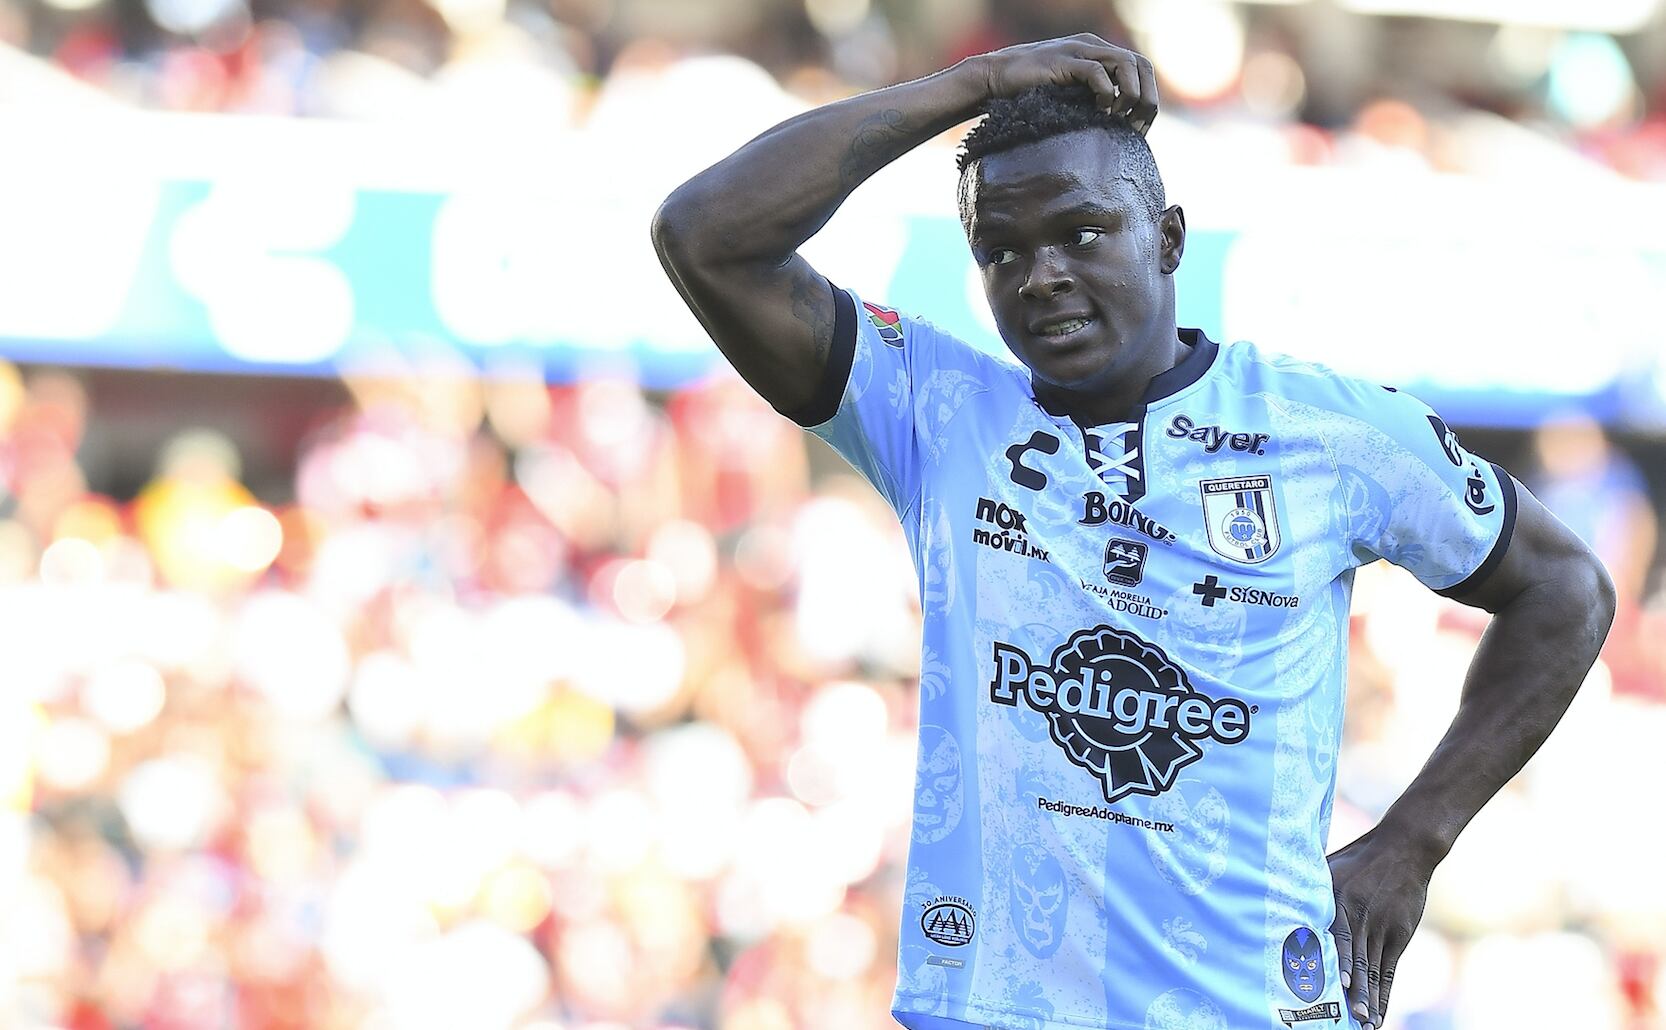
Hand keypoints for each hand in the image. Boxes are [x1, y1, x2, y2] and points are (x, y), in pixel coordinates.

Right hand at [975, 34, 1158, 134]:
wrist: (994, 78)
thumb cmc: (1028, 93)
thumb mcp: (1069, 94)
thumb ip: (1091, 100)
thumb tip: (1115, 129)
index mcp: (1098, 53)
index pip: (1141, 68)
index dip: (1148, 97)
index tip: (1139, 127)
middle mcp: (1093, 46)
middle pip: (1140, 64)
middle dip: (1146, 98)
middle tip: (1135, 126)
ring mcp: (1079, 50)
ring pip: (1125, 64)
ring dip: (1130, 94)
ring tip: (1118, 117)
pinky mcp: (1064, 60)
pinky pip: (1097, 71)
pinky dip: (1105, 93)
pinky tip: (1099, 111)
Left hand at [1326, 827, 1434, 1028]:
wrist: (1403, 849)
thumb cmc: (1355, 859)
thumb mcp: (1328, 866)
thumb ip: (1307, 886)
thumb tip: (1268, 896)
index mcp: (1342, 898)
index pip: (1339, 933)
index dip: (1340, 959)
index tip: (1339, 982)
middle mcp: (1363, 916)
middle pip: (1358, 958)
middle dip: (1355, 989)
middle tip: (1351, 1017)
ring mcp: (1383, 928)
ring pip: (1374, 969)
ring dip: (1370, 998)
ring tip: (1365, 1023)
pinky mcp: (1398, 936)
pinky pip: (1389, 970)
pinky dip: (1383, 993)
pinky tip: (1377, 1013)